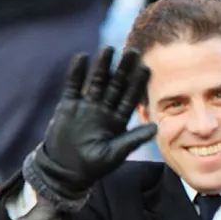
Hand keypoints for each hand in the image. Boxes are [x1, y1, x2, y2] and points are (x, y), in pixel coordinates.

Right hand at [23, 47, 156, 209]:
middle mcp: (104, 110)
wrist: (65, 170)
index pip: (131, 97)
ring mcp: (86, 106)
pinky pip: (74, 86)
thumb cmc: (93, 165)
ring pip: (96, 82)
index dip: (138, 83)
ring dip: (102, 66)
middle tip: (133, 51)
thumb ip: (133, 139)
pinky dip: (77, 73)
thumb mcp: (115, 153)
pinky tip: (82, 57)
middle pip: (116, 85)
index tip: (147, 68)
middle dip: (124, 69)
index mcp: (118, 120)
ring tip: (109, 49)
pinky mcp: (68, 106)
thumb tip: (155, 128)